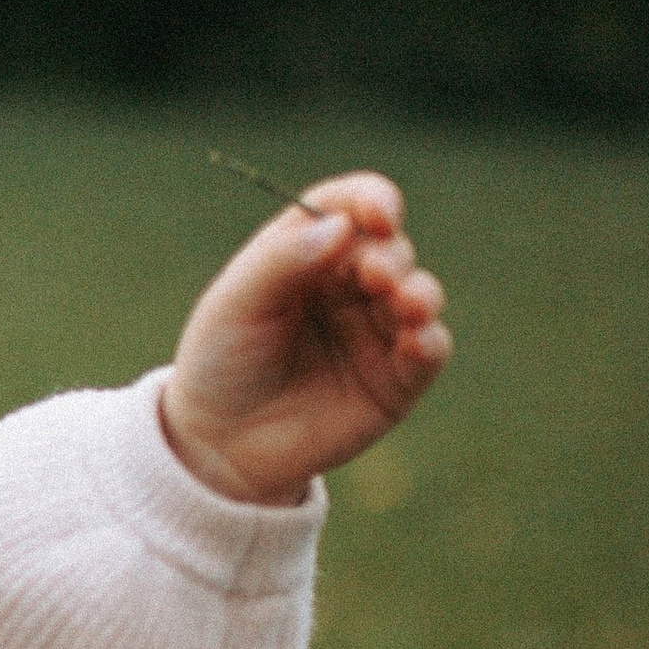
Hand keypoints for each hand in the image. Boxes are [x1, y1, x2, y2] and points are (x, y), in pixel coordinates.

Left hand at [161, 172, 450, 507]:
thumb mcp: (236, 304)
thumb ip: (282, 260)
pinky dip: (430, 341)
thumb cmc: (220, 365)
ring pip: (419, 294)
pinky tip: (418, 339)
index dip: (372, 201)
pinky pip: (429, 351)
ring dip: (419, 292)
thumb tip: (342, 227)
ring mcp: (376, 331)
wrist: (218, 447)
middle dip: (390, 255)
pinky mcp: (395, 381)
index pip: (351, 208)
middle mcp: (349, 286)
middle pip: (390, 249)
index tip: (379, 213)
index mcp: (308, 254)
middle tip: (375, 274)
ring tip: (405, 301)